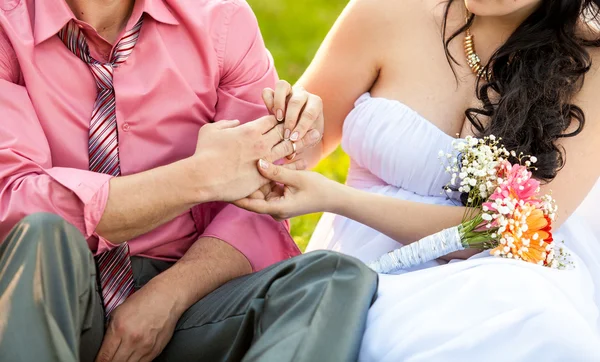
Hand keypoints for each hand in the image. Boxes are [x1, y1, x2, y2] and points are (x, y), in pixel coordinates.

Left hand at [95, 282, 178, 361]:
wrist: (166, 298)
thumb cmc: (144, 301)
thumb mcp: (119, 311)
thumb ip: (110, 329)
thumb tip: (104, 345)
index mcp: (119, 329)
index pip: (104, 356)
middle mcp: (132, 340)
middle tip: (107, 360)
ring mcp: (145, 347)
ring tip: (119, 359)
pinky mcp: (155, 350)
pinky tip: (130, 359)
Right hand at [188, 116, 302, 202]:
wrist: (204, 177)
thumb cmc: (205, 153)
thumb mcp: (211, 130)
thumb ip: (226, 124)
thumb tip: (236, 123)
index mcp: (250, 130)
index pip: (273, 119)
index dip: (280, 117)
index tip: (286, 118)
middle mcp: (261, 143)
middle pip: (285, 131)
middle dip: (297, 125)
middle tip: (310, 123)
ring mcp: (264, 160)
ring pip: (289, 147)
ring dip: (302, 141)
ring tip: (315, 137)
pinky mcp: (264, 176)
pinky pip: (285, 168)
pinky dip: (296, 164)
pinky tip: (304, 162)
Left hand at [234, 159, 341, 219]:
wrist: (332, 197)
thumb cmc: (318, 189)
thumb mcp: (298, 178)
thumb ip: (277, 171)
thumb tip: (258, 162)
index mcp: (277, 209)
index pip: (251, 204)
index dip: (236, 196)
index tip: (223, 187)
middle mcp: (274, 209)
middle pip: (254, 195)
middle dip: (244, 183)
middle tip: (228, 169)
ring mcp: (277, 203)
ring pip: (260, 190)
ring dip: (255, 178)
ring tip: (239, 164)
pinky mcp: (280, 197)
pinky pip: (268, 187)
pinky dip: (265, 178)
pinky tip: (257, 165)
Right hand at [263, 80, 322, 159]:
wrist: (296, 132)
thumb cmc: (304, 137)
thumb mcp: (306, 142)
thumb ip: (301, 145)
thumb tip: (291, 154)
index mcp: (315, 103)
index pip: (310, 113)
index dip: (302, 127)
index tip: (294, 139)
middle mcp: (302, 94)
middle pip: (296, 101)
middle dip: (290, 119)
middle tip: (285, 134)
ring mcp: (288, 91)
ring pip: (282, 87)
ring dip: (278, 104)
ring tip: (277, 119)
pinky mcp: (274, 94)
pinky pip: (268, 91)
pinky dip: (268, 101)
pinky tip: (269, 115)